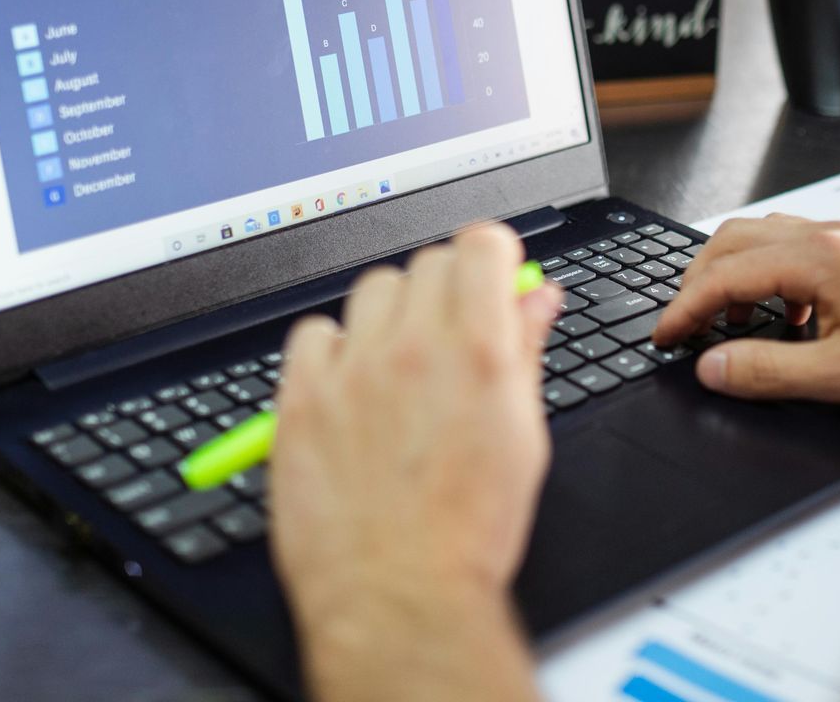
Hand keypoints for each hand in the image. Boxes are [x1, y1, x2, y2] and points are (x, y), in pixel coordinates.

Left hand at [269, 224, 560, 699]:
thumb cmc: (468, 531)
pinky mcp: (302, 399)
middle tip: (451, 331)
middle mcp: (412, 348)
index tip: (491, 275)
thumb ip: (526, 352)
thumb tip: (537, 301)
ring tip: (399, 363)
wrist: (400, 595)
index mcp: (477, 351)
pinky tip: (351, 385)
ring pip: (371, 289)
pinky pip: (313, 332)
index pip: (480, 244)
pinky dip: (333, 347)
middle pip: (426, 262)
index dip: (490, 256)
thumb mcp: (523, 435)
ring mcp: (352, 371)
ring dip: (391, 312)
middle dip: (446, 286)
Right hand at [652, 214, 839, 405]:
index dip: (685, 307)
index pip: (725, 274)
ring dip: (733, 275)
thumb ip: (768, 371)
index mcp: (817, 259)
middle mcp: (828, 236)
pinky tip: (785, 318)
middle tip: (682, 324)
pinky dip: (768, 275)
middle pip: (734, 240)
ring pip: (762, 237)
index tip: (664, 336)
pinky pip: (793, 246)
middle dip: (698, 280)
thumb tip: (712, 367)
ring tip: (727, 324)